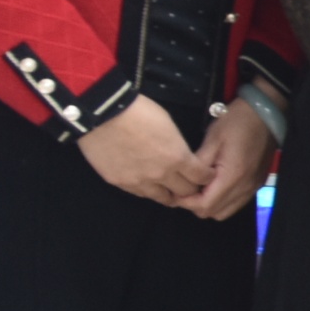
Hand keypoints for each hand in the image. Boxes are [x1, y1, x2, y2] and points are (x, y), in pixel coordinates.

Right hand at [76, 97, 204, 205]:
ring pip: (162, 198)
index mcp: (177, 158)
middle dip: (191, 188)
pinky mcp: (120, 182)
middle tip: (190, 184)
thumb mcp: (168, 125)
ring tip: (171, 190)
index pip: (200, 177)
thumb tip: (180, 155)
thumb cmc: (138, 112)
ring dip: (169, 194)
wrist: (103, 113)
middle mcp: (160, 174)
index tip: (205, 175)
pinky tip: (149, 186)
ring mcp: (139, 181)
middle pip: (184, 192)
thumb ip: (177, 146)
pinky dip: (148, 191)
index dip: (206, 176)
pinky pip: (140, 194)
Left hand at [181, 100, 276, 218]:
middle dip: (196, 204)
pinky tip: (217, 184)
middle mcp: (244, 187)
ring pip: (225, 211)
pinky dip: (223, 200)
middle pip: (214, 213)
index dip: (187, 202)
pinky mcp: (257, 184)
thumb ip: (197, 164)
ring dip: (210, 204)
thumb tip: (184, 182)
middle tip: (187, 187)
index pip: (204, 205)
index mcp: (232, 176)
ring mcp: (252, 187)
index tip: (177, 190)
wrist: (266, 113)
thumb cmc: (236, 122)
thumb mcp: (212, 139)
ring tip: (201, 187)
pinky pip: (236, 203)